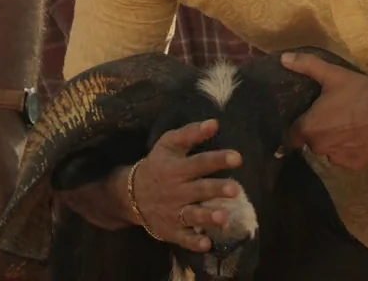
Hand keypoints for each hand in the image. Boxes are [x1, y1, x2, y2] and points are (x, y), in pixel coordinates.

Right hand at [94, 120, 244, 251]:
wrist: (130, 194)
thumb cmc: (158, 165)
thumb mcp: (168, 144)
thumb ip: (191, 133)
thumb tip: (215, 123)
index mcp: (177, 168)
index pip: (200, 162)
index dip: (218, 160)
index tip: (237, 157)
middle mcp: (177, 191)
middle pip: (199, 189)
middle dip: (217, 189)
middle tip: (236, 189)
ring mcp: (174, 212)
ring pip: (192, 215)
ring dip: (208, 217)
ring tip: (224, 217)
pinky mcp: (172, 230)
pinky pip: (183, 238)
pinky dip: (194, 242)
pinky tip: (207, 244)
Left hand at [281, 52, 367, 170]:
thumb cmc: (361, 93)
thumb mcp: (333, 74)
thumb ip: (306, 65)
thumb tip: (283, 58)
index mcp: (309, 128)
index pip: (291, 135)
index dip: (298, 125)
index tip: (307, 117)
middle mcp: (319, 147)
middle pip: (312, 141)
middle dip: (319, 130)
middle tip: (333, 115)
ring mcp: (337, 159)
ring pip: (329, 150)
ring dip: (334, 141)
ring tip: (349, 125)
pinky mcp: (355, 165)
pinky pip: (346, 158)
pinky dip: (350, 150)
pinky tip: (360, 136)